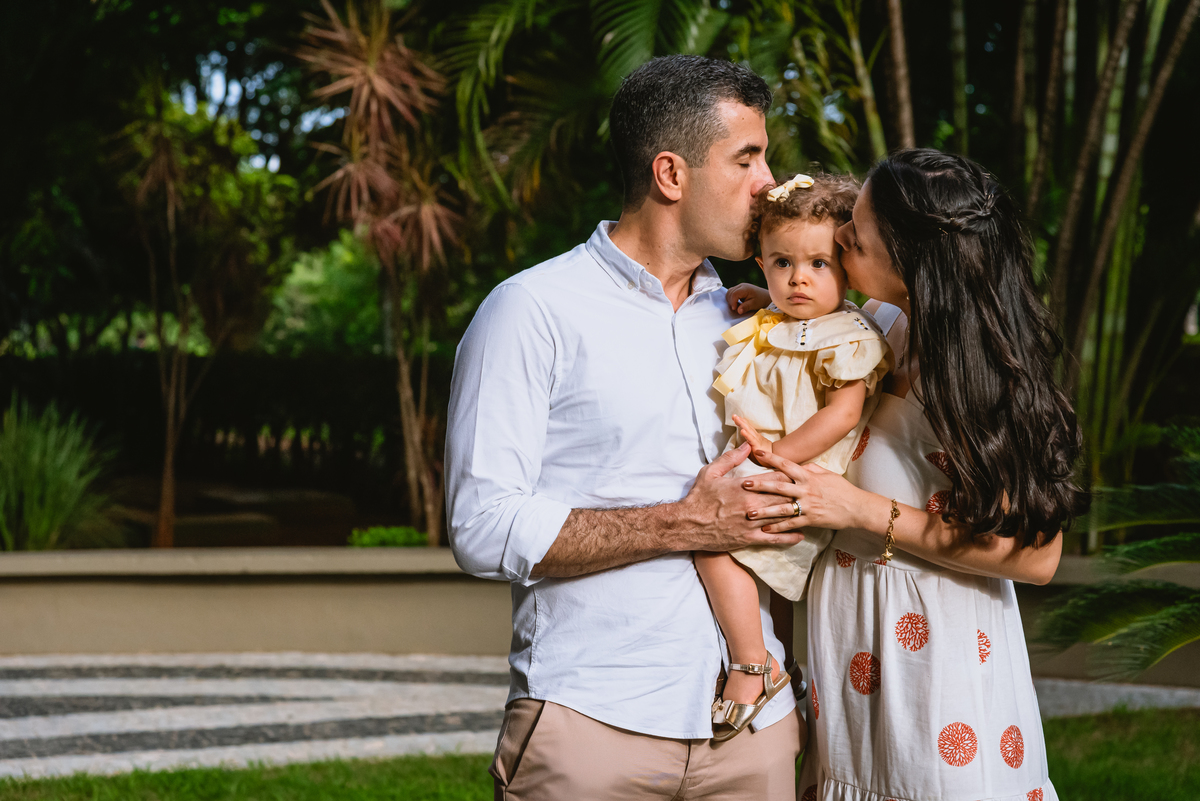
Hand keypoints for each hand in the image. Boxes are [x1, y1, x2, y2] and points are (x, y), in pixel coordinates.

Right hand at [675, 443, 803, 550]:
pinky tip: (800, 535)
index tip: (800, 471)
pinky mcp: (749, 538)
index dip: (789, 474)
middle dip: (798, 493)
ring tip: (812, 511)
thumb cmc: (698, 498)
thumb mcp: (710, 472)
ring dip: (797, 513)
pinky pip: (774, 539)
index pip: (774, 478)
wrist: (687, 526)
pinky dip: (789, 537)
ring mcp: (752, 523)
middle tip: (813, 490)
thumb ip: (731, 458)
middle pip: (783, 497)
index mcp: (744, 487)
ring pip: (782, 517)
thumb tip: (747, 446)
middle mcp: (752, 505)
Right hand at [727, 283, 771, 315]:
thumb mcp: (754, 305)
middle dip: (731, 302)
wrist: (765, 296)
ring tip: (736, 306)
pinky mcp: (739, 288)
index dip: (732, 302)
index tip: (735, 309)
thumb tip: (738, 311)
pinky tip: (736, 303)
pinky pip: (731, 292)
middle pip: (730, 292)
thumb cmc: (760, 300)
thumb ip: (745, 307)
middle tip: (736, 309)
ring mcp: (740, 286)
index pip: (734, 294)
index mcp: (745, 288)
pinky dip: (731, 298)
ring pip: (729, 292)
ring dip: (730, 300)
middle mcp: (741, 285)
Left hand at [732, 414, 770, 464]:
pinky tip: (742, 431)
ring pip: (748, 431)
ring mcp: (757, 440)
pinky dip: (746, 434)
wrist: (777, 458)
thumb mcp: (756, 450)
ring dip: (742, 424)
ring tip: (736, 419)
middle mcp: (756, 437)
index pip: (748, 428)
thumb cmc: (767, 455)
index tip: (735, 417)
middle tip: (734, 415)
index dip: (742, 422)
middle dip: (740, 421)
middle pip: (747, 427)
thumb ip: (749, 448)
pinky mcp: (757, 446)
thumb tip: (742, 448)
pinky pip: (751, 440)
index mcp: (755, 437)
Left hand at [739, 449, 866, 532]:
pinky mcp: (810, 520)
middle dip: (761, 485)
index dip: (771, 458)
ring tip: (749, 513)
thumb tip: (797, 465)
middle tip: (744, 484)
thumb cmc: (842, 489)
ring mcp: (808, 506)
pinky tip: (764, 529)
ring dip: (765, 511)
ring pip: (782, 508)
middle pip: (779, 486)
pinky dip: (777, 528)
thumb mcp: (827, 474)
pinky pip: (791, 525)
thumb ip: (810, 469)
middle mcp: (806, 490)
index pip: (786, 465)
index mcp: (808, 476)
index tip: (758, 453)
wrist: (857, 508)